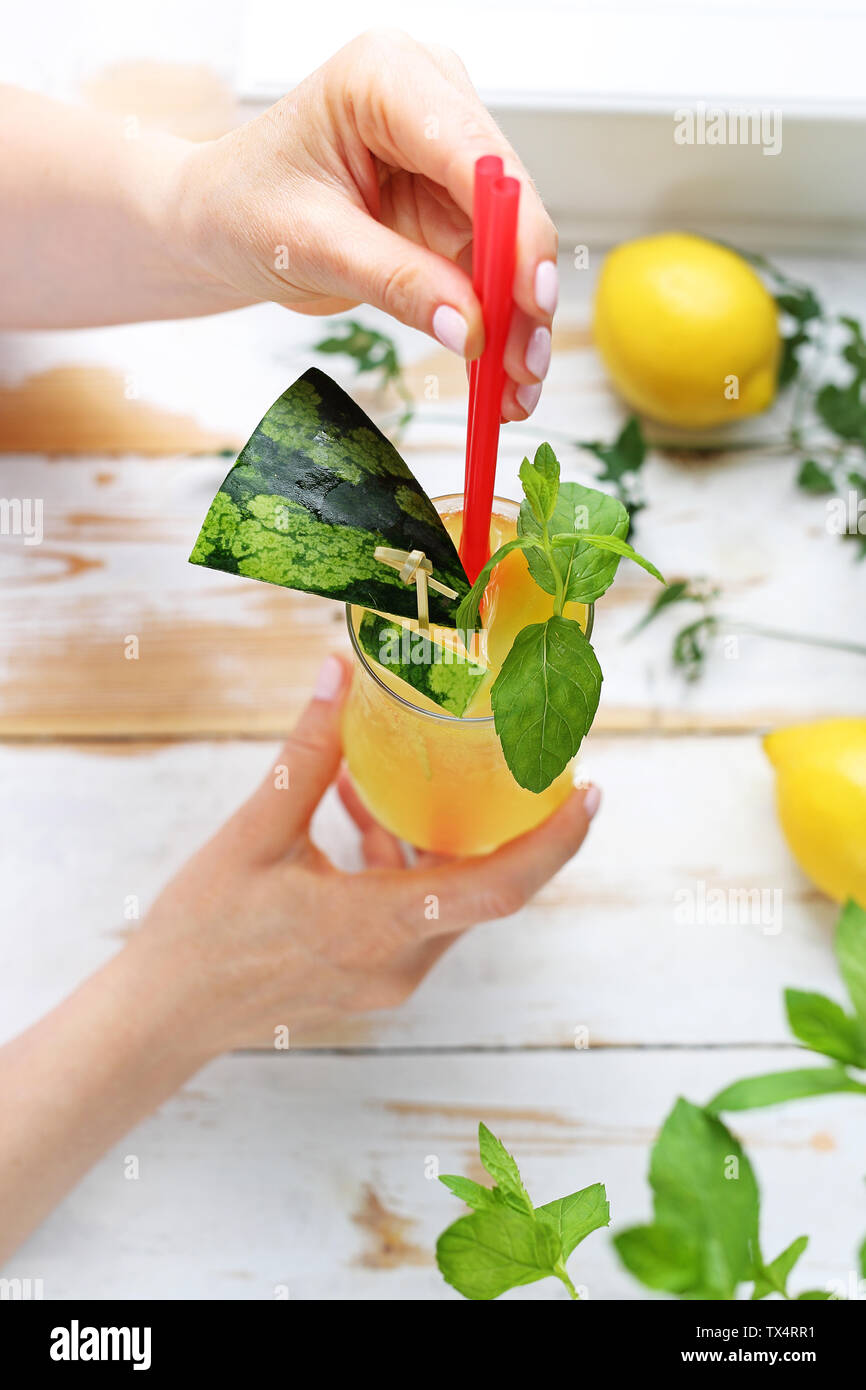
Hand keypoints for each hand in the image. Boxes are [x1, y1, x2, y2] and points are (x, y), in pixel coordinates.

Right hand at [131, 653, 598, 1052]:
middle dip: (504, 828)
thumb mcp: (255, 831)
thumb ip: (308, 754)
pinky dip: (398, 867)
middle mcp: (399, 961)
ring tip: (394, 781)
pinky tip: (354, 816)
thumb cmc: (202, 930)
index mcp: (379, 925)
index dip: (554, 842)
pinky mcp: (367, 980)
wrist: (161, 1017)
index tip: (589, 794)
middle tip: (518, 767)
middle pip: (483, 890)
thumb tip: (337, 675)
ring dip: (432, 841)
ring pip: (443, 901)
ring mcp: (386, 979)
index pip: (500, 888)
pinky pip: (409, 916)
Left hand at [174, 29, 558, 419]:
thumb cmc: (242, 207)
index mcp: (385, 78)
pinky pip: (489, 266)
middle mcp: (429, 100)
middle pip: (506, 201)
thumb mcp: (311, 246)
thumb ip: (395, 280)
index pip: (475, 156)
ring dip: (516, 319)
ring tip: (514, 390)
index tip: (532, 297)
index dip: (515, 230)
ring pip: (508, 242)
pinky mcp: (449, 199)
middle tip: (525, 367)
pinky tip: (499, 374)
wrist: (217, 220)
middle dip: (520, 290)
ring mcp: (445, 152)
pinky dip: (496, 321)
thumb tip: (472, 327)